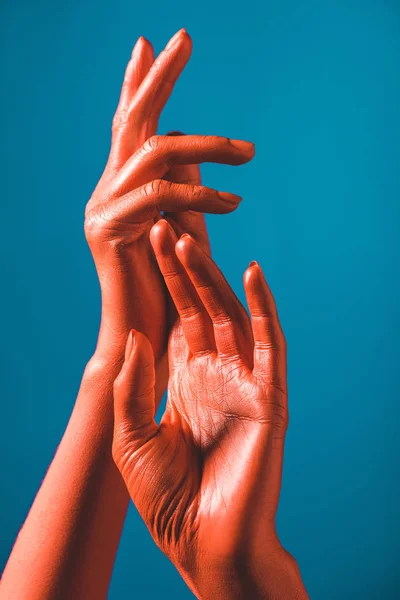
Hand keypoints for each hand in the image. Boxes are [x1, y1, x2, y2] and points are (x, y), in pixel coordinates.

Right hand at [84, 28, 254, 401]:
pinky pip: (160, 197)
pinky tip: (234, 203)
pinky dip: (201, 195)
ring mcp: (102, 209)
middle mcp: (107, 190)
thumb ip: (185, 190)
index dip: (140, 82)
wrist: (141, 338)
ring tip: (250, 154)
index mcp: (122, 187)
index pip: (131, 126)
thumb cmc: (167, 288)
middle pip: (132, 119)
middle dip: (158, 75)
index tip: (153, 41)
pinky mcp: (108, 232)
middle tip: (185, 34)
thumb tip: (198, 153)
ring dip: (206, 146)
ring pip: (153, 152)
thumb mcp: (183, 230)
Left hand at [111, 220, 307, 598]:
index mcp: (185, 380)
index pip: (176, 317)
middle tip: (166, 223)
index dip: (164, 281)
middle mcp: (215, 372)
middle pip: (200, 306)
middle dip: (183, 268)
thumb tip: (139, 333)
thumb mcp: (130, 436)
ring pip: (229, 315)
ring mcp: (243, 380)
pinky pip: (269, 344)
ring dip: (211, 278)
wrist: (202, 542)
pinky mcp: (269, 395)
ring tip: (189, 239)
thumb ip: (133, 385)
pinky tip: (251, 272)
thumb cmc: (165, 497)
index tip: (150, 240)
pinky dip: (263, 308)